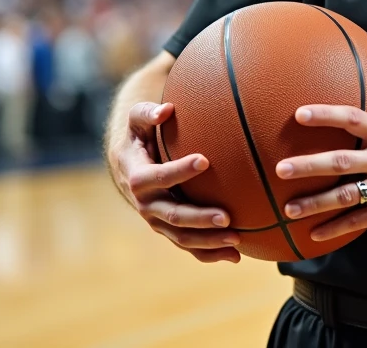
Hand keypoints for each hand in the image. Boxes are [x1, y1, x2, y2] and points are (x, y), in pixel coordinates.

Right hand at [111, 101, 242, 262]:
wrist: (129, 165)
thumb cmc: (140, 136)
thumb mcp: (137, 121)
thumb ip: (147, 113)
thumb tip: (165, 111)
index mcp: (137, 176)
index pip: (157, 177)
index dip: (178, 171)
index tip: (204, 160)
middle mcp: (145, 204)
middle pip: (172, 216)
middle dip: (199, 218)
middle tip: (227, 217)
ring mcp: (157, 221)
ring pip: (182, 237)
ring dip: (209, 241)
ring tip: (237, 240)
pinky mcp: (168, 231)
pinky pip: (189, 246)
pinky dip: (210, 254)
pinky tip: (236, 256)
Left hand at [275, 64, 366, 241]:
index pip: (352, 118)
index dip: (326, 114)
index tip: (299, 114)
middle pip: (341, 161)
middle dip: (308, 165)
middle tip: (280, 169)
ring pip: (346, 195)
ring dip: (315, 203)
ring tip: (288, 209)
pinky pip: (361, 220)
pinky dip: (336, 228)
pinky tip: (315, 233)